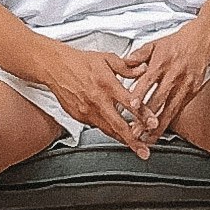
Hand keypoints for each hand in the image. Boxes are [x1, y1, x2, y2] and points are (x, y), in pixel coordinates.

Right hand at [43, 40, 156, 155]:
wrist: (55, 67)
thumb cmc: (79, 62)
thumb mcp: (107, 58)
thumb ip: (127, 66)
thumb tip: (143, 68)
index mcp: (106, 84)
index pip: (129, 102)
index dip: (143, 114)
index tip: (154, 123)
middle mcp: (97, 100)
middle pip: (119, 125)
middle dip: (134, 140)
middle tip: (144, 151)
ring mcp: (87, 111)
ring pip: (108, 130)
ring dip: (123, 139)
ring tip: (136, 147)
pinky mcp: (80, 117)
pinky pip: (98, 126)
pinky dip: (110, 131)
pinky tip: (119, 134)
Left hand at [115, 22, 209, 155]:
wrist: (202, 41)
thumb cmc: (176, 44)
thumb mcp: (154, 44)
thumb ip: (138, 55)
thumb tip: (124, 62)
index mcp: (161, 63)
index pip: (148, 81)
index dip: (140, 94)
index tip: (131, 105)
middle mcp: (173, 75)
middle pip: (158, 99)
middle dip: (146, 117)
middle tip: (135, 130)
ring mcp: (184, 85)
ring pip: (170, 109)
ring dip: (158, 125)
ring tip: (147, 138)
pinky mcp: (192, 92)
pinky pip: (178, 109)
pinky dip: (169, 122)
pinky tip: (160, 131)